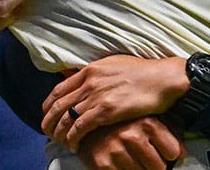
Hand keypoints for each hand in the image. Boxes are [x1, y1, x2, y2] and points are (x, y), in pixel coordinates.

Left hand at [42, 55, 186, 148]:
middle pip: (57, 104)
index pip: (58, 89)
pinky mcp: (106, 110)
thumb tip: (84, 76)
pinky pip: (80, 127)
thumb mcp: (114, 64)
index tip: (47, 115)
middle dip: (49, 121)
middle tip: (48, 133)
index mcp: (89, 70)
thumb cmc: (143, 73)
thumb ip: (97, 72)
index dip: (49, 105)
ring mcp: (96, 95)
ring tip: (60, 142)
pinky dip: (73, 138)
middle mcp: (89, 81)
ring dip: (59, 133)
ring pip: (66, 118)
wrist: (162, 79)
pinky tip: (74, 145)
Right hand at [76, 117, 184, 169]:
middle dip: (155, 166)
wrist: (85, 122)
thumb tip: (183, 154)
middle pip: (159, 167)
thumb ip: (170, 131)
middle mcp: (132, 136)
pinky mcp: (103, 164)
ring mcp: (116, 151)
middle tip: (146, 158)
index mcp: (147, 122)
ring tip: (132, 158)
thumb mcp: (147, 118)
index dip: (169, 155)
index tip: (164, 153)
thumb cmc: (120, 121)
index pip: (173, 152)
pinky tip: (121, 163)